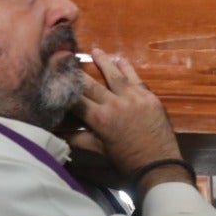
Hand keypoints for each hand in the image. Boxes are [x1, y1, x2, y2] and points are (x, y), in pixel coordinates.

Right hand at [66, 48, 187, 191]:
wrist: (159, 165)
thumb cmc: (127, 162)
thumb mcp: (101, 151)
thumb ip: (80, 139)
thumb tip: (60, 134)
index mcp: (99, 119)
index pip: (76, 99)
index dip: (65, 88)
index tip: (56, 77)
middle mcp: (113, 103)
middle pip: (91, 84)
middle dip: (79, 72)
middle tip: (69, 59)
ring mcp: (133, 97)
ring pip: (114, 75)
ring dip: (104, 62)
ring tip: (95, 51)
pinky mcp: (148, 97)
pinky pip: (136, 78)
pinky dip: (128, 68)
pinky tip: (120, 59)